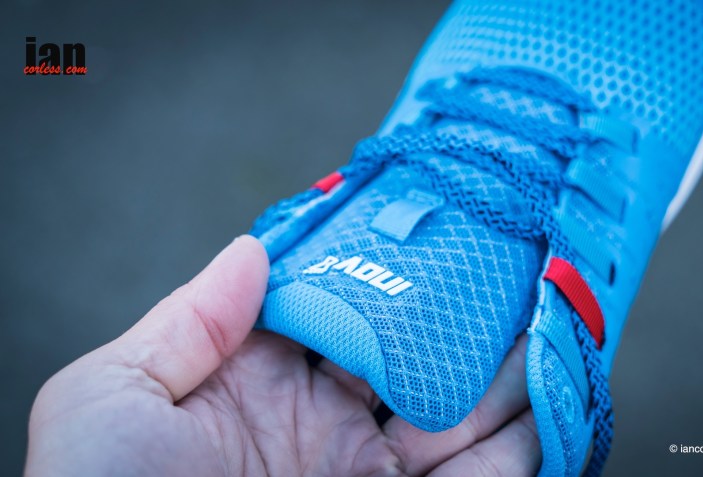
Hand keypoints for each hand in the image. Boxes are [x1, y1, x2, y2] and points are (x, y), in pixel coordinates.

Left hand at [26, 236, 540, 475]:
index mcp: (271, 384)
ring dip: (515, 364)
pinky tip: (557, 382)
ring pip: (470, 410)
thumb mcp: (116, 399)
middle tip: (522, 262)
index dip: (396, 269)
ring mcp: (380, 476)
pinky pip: (492, 475)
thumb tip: (252, 247)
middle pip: (422, 357)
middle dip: (472, 313)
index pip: (351, 312)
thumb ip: (190, 322)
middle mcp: (335, 425)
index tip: (440, 224)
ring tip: (558, 309)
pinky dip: (532, 433)